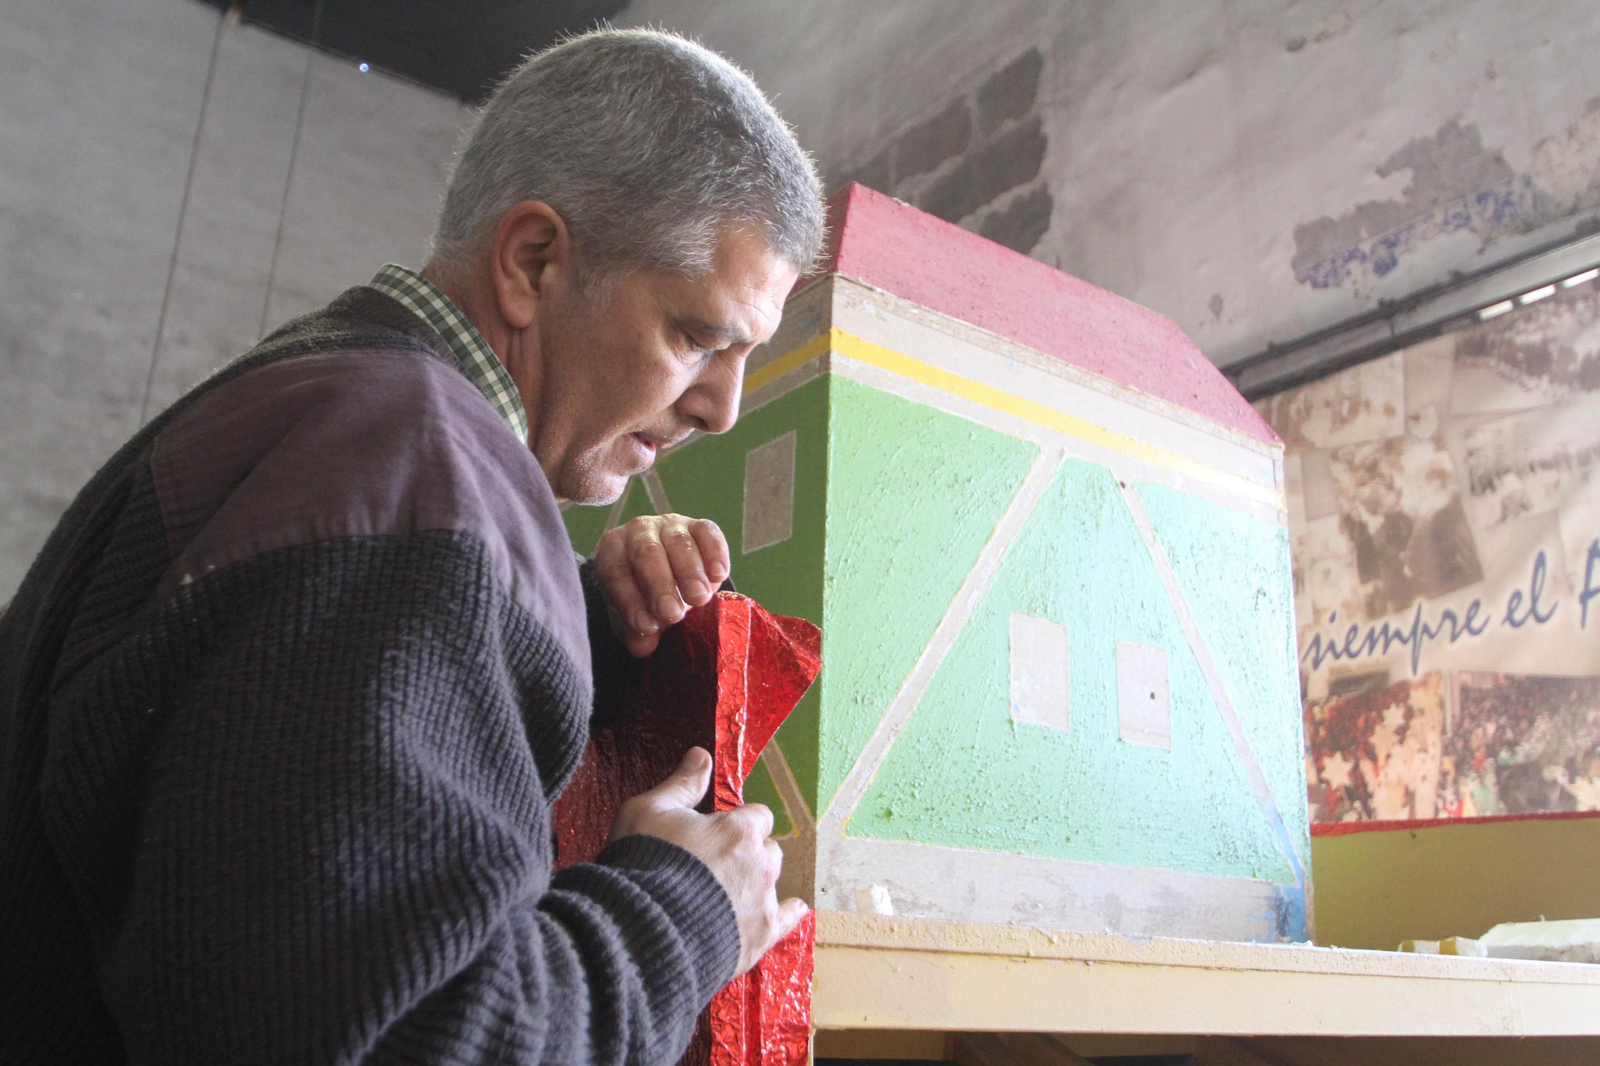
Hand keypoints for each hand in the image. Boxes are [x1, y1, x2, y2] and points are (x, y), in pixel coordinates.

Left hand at [593, 514, 729, 656]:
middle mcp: (638, 531)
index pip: (617, 573)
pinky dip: (715, 553)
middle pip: (647, 553)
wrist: (668, 574)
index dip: (630, 601)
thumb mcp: (634, 617)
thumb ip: (634, 632)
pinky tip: (718, 575)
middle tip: (673, 614)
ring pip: (678, 543)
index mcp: (613, 551)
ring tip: (699, 599)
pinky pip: (708, 534)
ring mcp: (670, 526)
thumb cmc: (644, 595)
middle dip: (660, 585)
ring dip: (690, 572)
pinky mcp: (700, 526)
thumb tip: (643, 646)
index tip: (647, 627)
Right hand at [610, 747, 806, 976]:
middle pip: (767, 849)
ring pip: (773, 883)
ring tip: (729, 892)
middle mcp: (759, 865)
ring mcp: (762, 904)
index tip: (716, 834)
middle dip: (748, 852)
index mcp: (739, 830)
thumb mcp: (649, 811)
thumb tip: (700, 755)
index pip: (756, 816)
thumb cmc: (640, 866)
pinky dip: (788, 914)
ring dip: (757, 883)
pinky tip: (795, 909)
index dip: (736, 824)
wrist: (638, 931)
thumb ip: (682, 784)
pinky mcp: (757, 938)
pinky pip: (785, 922)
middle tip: (716, 864)